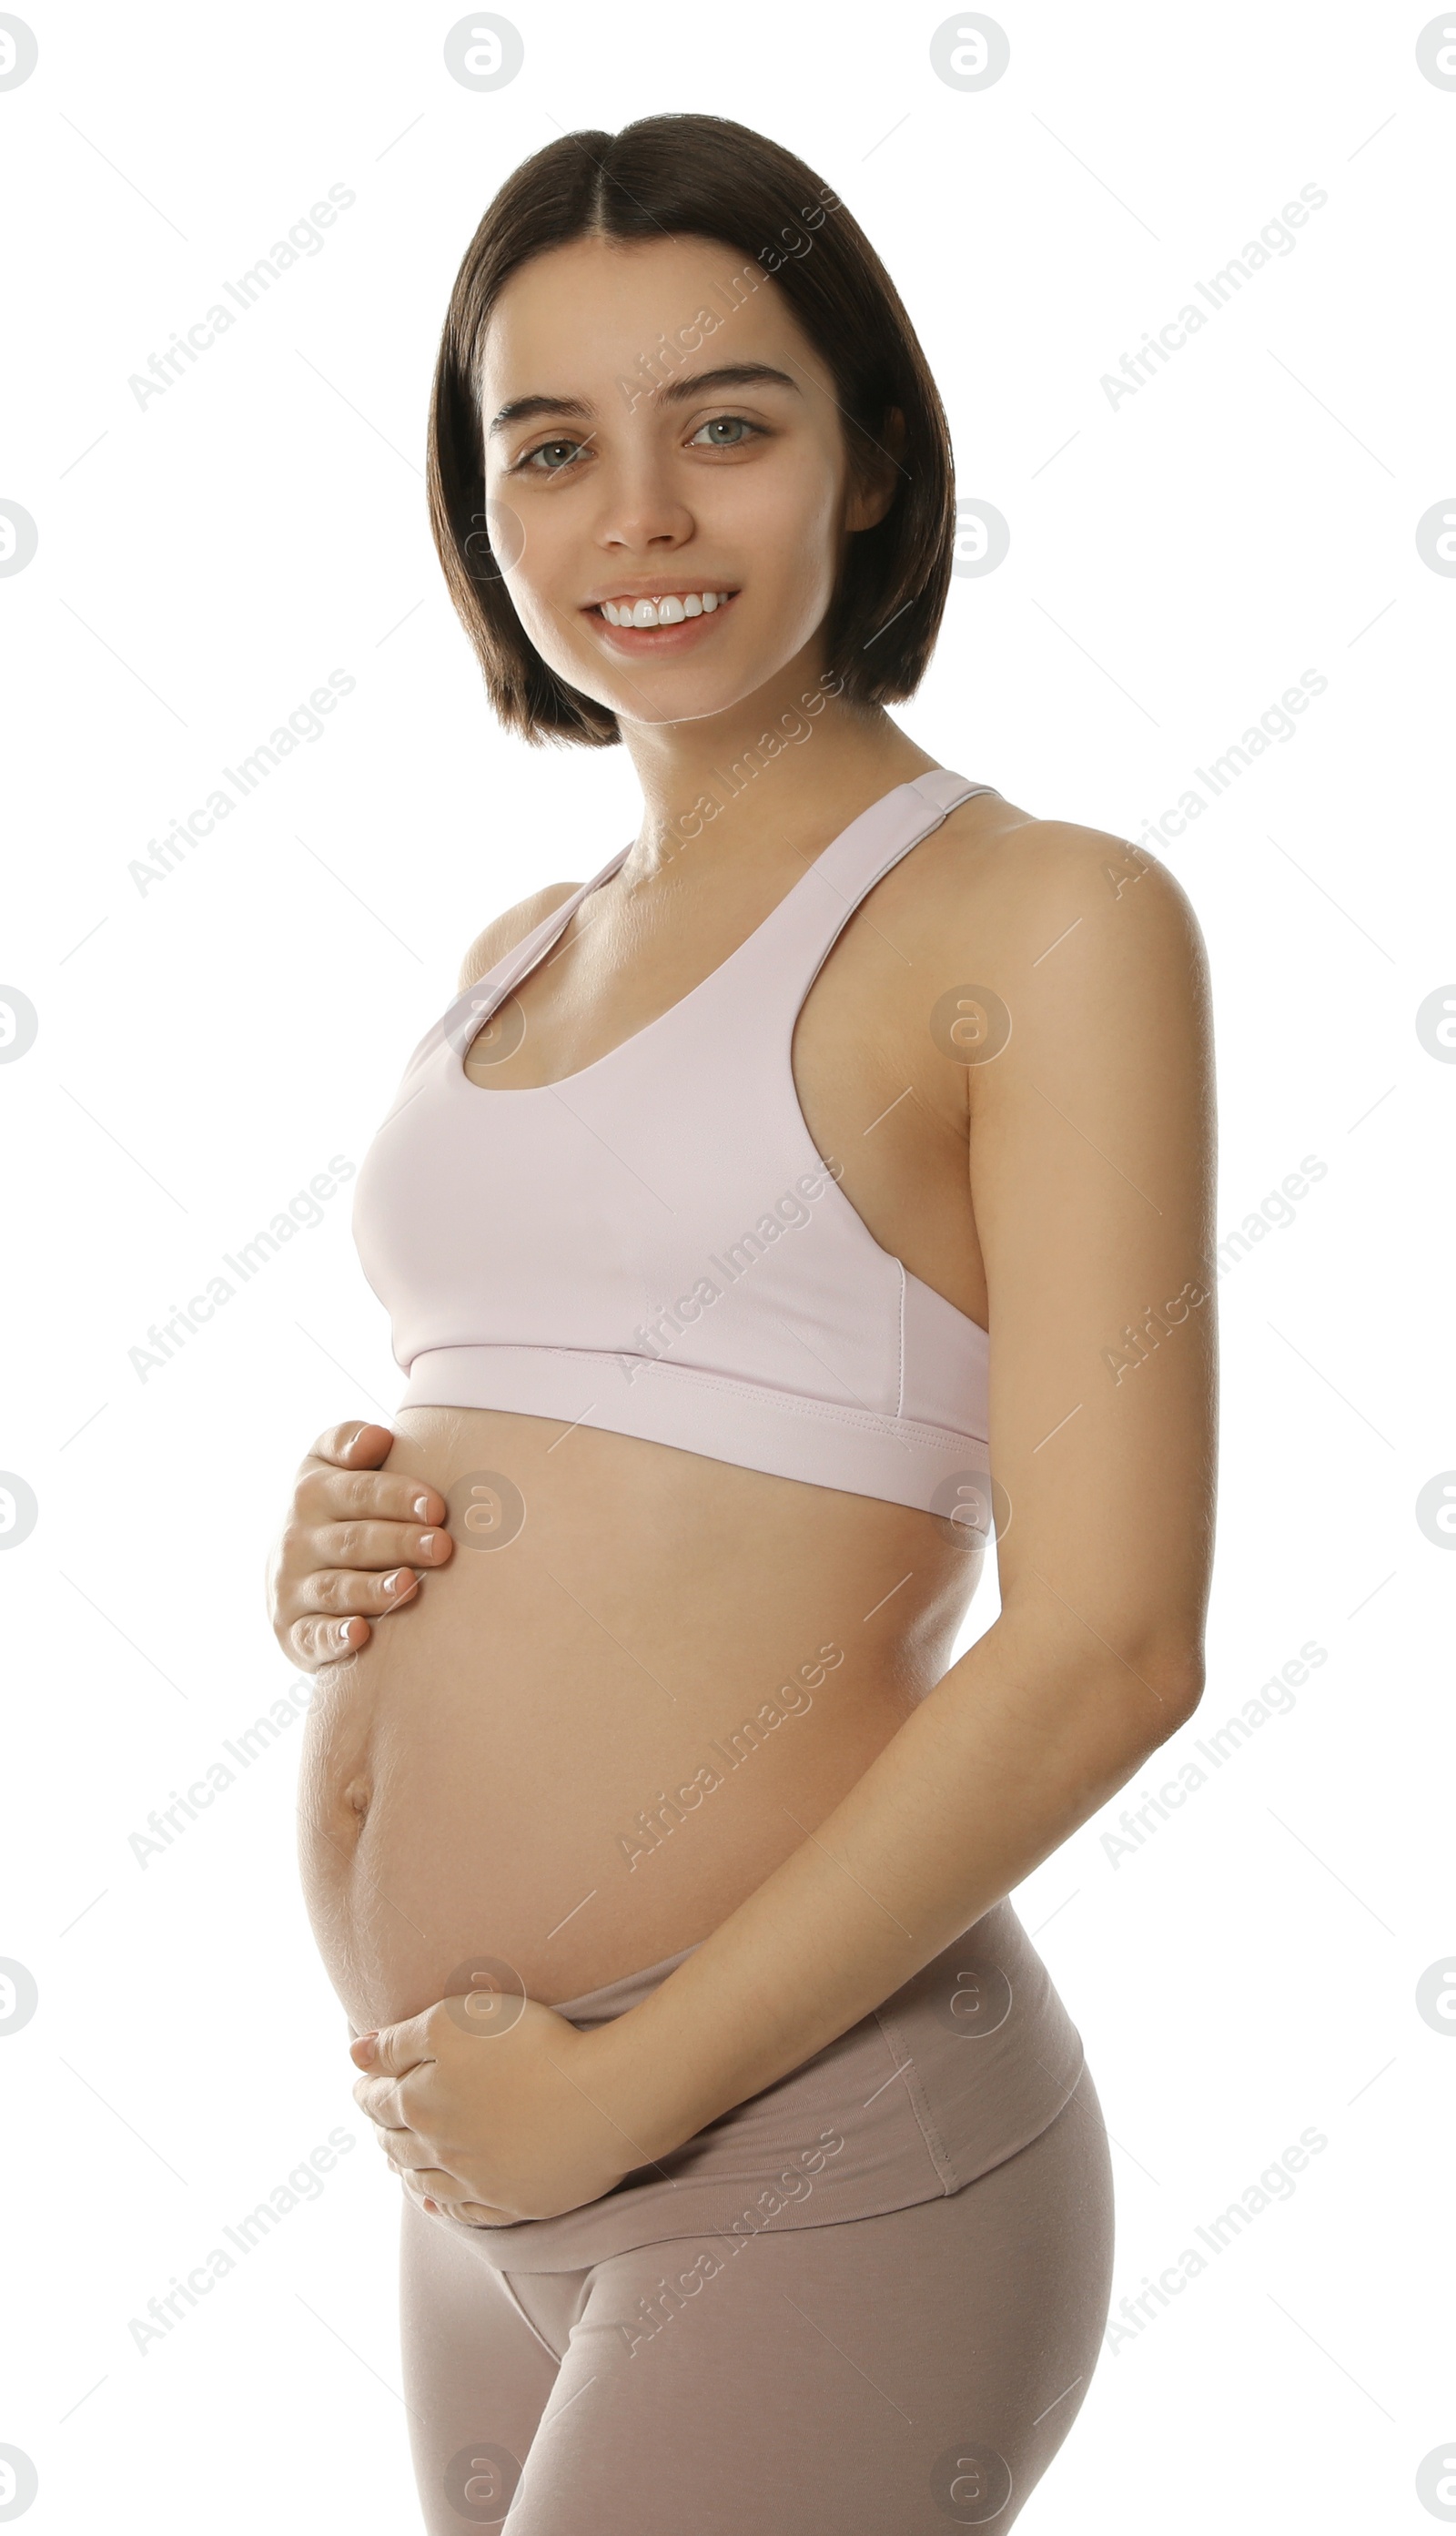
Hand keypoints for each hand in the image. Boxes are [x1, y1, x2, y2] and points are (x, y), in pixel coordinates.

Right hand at [264, 1421, 453, 1667]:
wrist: (287, 1570)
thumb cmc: (333, 1510)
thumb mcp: (327, 1466)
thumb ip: (347, 1442)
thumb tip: (377, 1438)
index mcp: (311, 1493)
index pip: (358, 1493)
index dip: (397, 1497)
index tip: (436, 1507)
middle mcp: (297, 1541)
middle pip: (353, 1541)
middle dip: (398, 1543)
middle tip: (441, 1547)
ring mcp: (293, 1588)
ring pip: (336, 1588)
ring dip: (372, 1589)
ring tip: (409, 1586)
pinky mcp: (294, 1632)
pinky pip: (313, 1636)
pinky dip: (334, 1637)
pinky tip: (360, 1633)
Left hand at [350, 1992, 642, 2224]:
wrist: (603, 2099)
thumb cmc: (531, 2046)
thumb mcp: (456, 2021)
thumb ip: (401, 2039)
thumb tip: (355, 2055)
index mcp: (421, 2104)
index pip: (378, 2100)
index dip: (367, 2088)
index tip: (362, 2082)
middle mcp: (441, 2150)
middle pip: (397, 2143)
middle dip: (382, 2128)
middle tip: (377, 2121)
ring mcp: (478, 2183)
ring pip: (425, 2182)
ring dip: (405, 2169)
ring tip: (396, 2161)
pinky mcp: (515, 2203)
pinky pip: (467, 2213)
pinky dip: (445, 2207)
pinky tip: (437, 2205)